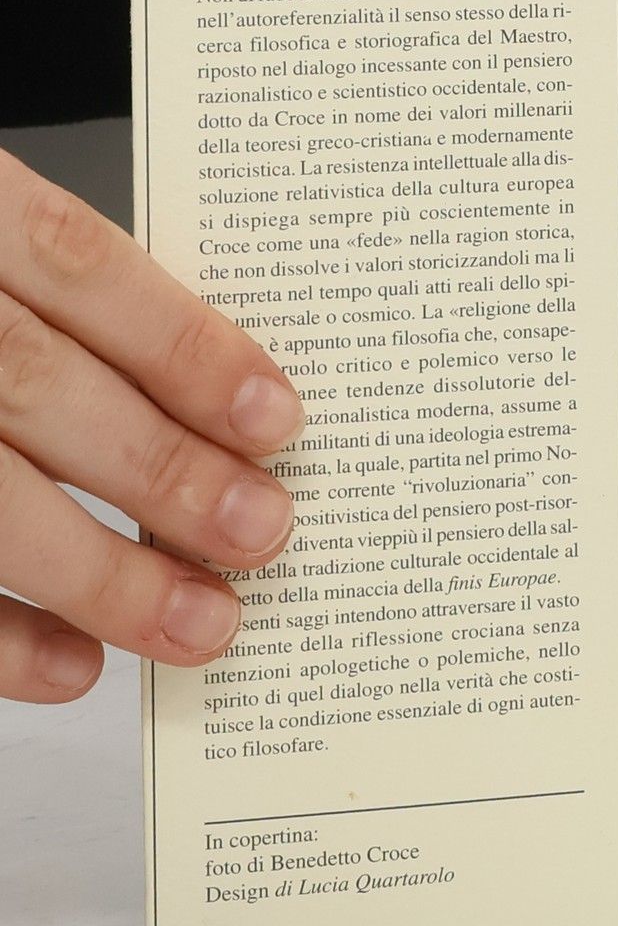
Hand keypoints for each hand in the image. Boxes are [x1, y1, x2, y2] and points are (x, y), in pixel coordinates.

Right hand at [0, 151, 302, 702]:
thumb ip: (73, 303)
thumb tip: (226, 403)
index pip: (74, 263)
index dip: (181, 343)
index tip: (276, 418)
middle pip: (33, 387)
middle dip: (161, 468)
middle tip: (262, 531)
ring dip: (99, 575)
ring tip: (202, 621)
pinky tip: (77, 662)